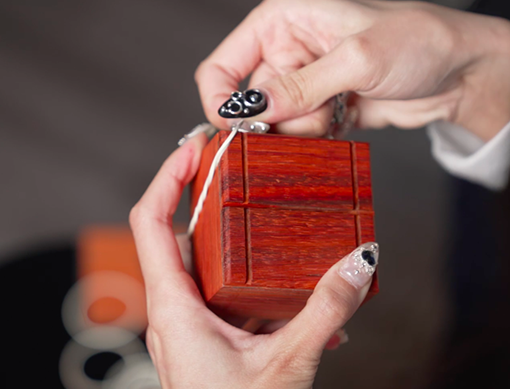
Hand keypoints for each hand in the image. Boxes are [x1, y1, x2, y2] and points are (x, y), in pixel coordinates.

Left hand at [129, 136, 374, 388]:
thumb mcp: (289, 363)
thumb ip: (326, 310)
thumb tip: (360, 261)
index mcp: (173, 309)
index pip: (149, 222)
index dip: (166, 177)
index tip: (196, 146)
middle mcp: (175, 312)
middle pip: (184, 235)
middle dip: (218, 201)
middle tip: (252, 171)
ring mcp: (193, 328)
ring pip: (214, 267)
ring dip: (249, 249)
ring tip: (288, 231)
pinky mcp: (213, 342)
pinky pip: (235, 300)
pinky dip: (266, 291)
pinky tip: (310, 307)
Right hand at [196, 0, 509, 140]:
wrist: (461, 71)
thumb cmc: (418, 41)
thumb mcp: (358, 60)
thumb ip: (301, 87)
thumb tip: (250, 110)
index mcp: (281, 21)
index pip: (222, 65)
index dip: (222, 101)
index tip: (238, 131)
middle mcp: (287, 50)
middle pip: (251, 104)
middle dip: (279, 121)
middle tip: (316, 116)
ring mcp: (306, 82)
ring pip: (277, 126)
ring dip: (304, 131)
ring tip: (340, 111)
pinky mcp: (322, 108)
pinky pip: (301, 136)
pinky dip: (318, 138)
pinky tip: (346, 120)